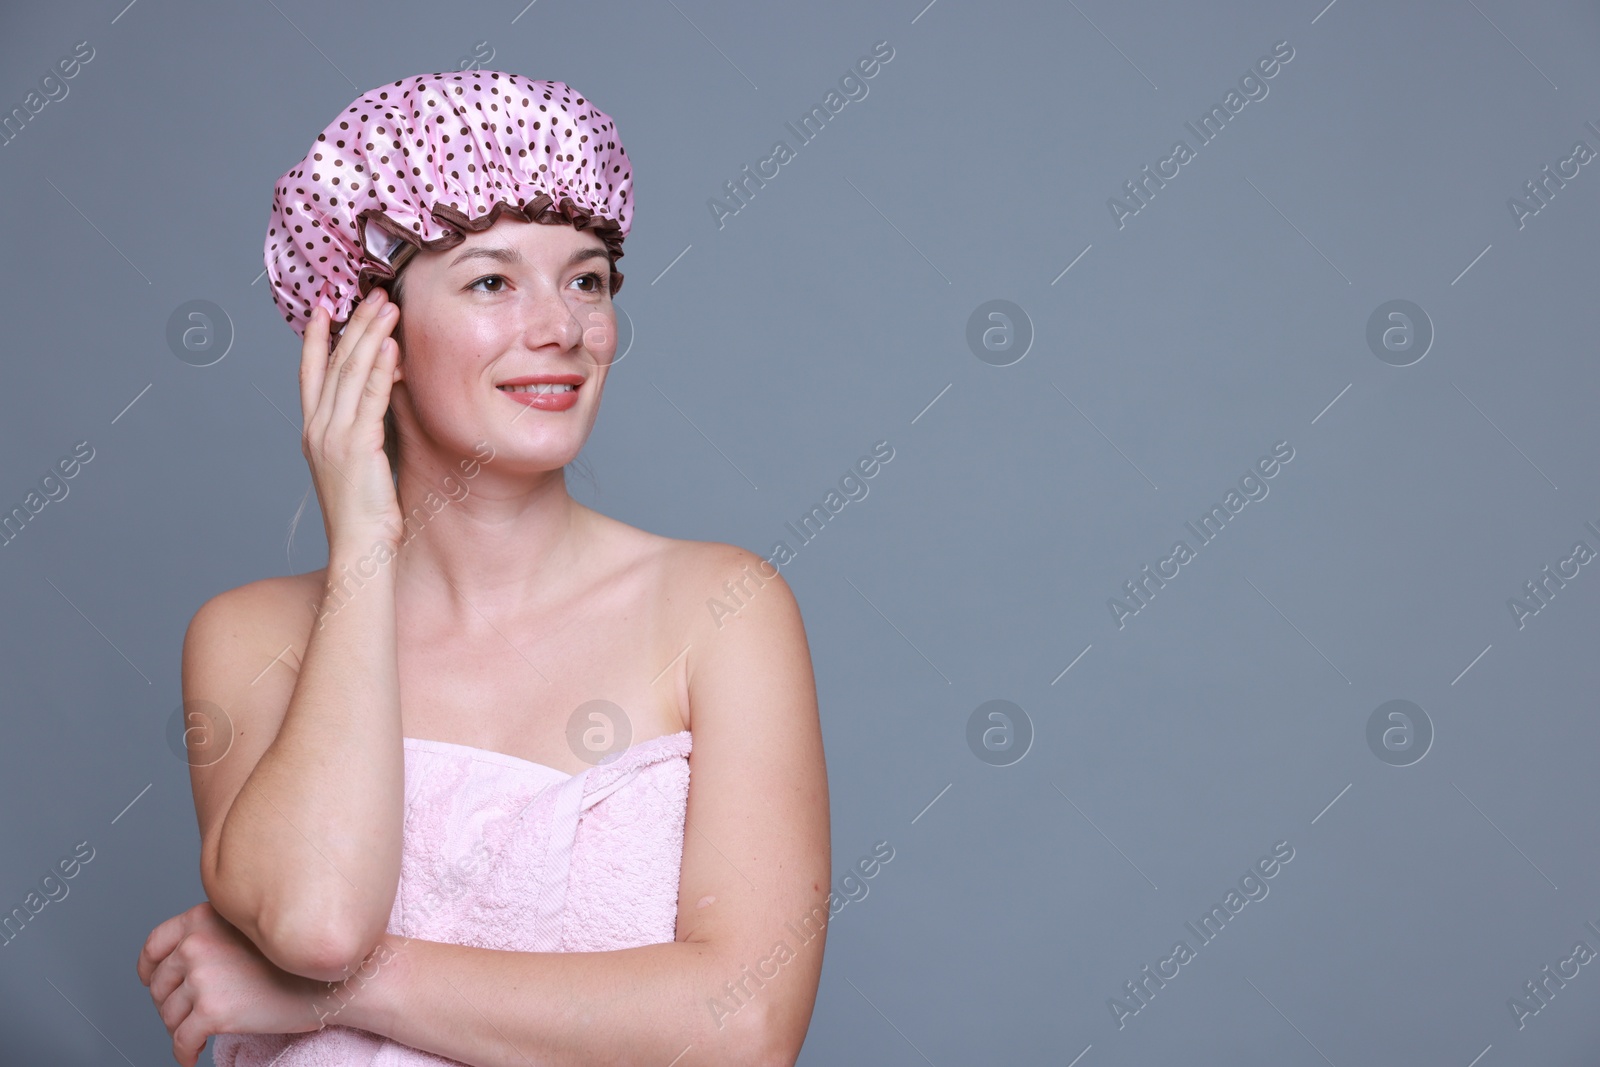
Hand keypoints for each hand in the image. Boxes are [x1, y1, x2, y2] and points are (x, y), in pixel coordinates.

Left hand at [137, 901, 326, 1065]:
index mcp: (204, 917)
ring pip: (168, 1014)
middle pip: (160, 984)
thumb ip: (216, 933)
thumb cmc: (299, 959)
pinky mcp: (211, 1012)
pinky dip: (183, 1053)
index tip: (151, 980)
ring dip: (180, 1028)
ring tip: (197, 1034)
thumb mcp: (252, 927)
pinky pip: (181, 1041)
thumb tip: (187, 960)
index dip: (150, 967)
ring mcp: (202, 978)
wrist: (333, 981)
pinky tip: (192, 1057)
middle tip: (188, 1013)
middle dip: (170, 1002)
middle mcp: (197, 944)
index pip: (156, 944)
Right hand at [299, 290, 404, 552]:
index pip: (310, 374)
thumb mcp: (359, 464)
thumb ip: (364, 431)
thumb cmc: (365, 514)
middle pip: (333, 364)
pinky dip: (379, 370)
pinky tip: (392, 346)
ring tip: (387, 306)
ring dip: (370, 336)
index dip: (315, 338)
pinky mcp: (357, 446)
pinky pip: (369, 399)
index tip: (323, 306)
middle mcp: (318, 429)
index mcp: (314, 433)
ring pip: (350, 373)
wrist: (359, 549)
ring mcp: (333, 436)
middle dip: (353, 325)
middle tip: (371, 293)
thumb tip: (382, 401)